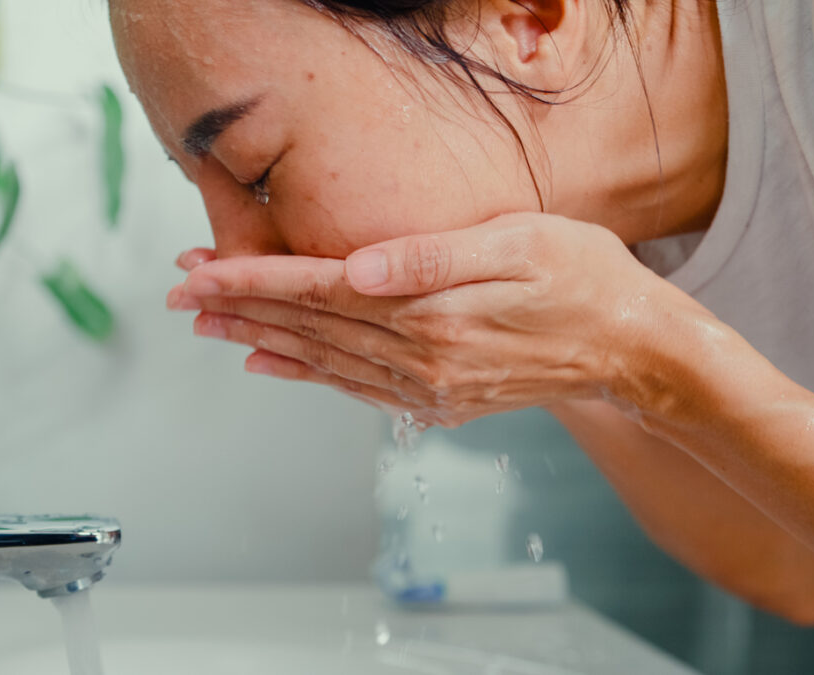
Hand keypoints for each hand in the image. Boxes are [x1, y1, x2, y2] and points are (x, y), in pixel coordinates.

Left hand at [168, 213, 712, 426]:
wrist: (631, 348)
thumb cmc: (584, 279)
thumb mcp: (520, 244)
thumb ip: (433, 257)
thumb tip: (359, 266)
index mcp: (434, 314)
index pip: (321, 292)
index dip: (255, 280)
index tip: (200, 272)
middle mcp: (422, 359)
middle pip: (310, 328)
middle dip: (240, 307)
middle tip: (182, 295)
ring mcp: (428, 387)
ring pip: (323, 361)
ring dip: (260, 341)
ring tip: (209, 327)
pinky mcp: (438, 400)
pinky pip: (354, 388)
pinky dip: (306, 375)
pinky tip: (271, 364)